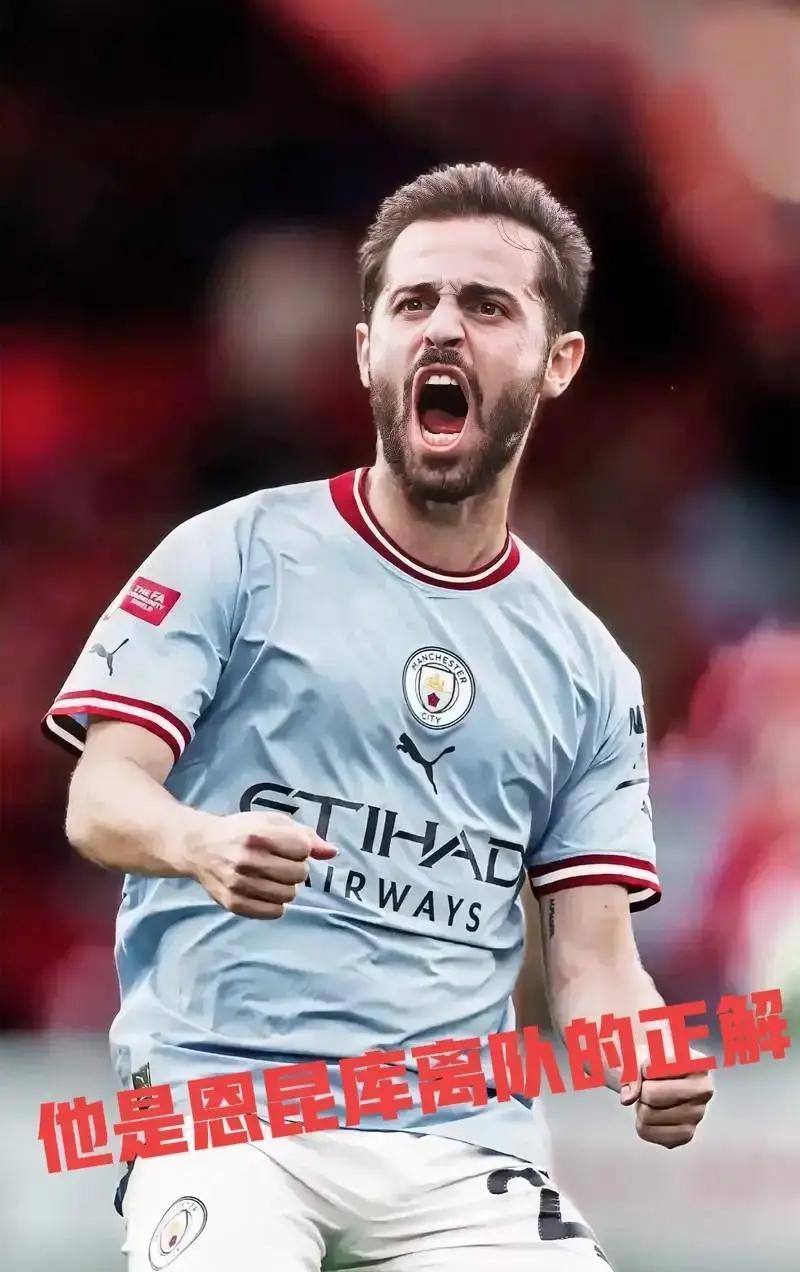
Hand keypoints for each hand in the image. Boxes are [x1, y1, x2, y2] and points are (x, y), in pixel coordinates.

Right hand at [186, 811, 337, 918]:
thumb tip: (333, 852)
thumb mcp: (273, 822)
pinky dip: (276, 904)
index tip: (287, 846)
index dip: (300, 848)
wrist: (201, 846)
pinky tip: (267, 891)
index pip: (303, 849)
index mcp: (258, 834)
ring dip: (287, 887)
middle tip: (280, 863)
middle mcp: (247, 859)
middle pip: (299, 874)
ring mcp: (238, 883)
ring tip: (272, 877)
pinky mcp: (233, 903)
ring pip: (289, 895)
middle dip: (296, 868)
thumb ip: (306, 835)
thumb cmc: (243, 831)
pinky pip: (274, 912)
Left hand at [620, 1051, 713, 1147]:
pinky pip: (647, 1132)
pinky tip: (653, 1112)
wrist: (656, 1074)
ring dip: (641, 1106)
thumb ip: (630, 1071)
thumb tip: (628, 1099)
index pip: (656, 1067)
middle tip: (649, 1085)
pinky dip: (641, 1122)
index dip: (643, 1067)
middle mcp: (704, 1090)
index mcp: (698, 1063)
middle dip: (642, 1089)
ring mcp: (697, 1115)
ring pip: (647, 1115)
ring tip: (653, 1098)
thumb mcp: (638, 1054)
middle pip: (651, 1095)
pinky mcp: (685, 1135)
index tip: (650, 1064)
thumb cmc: (650, 1060)